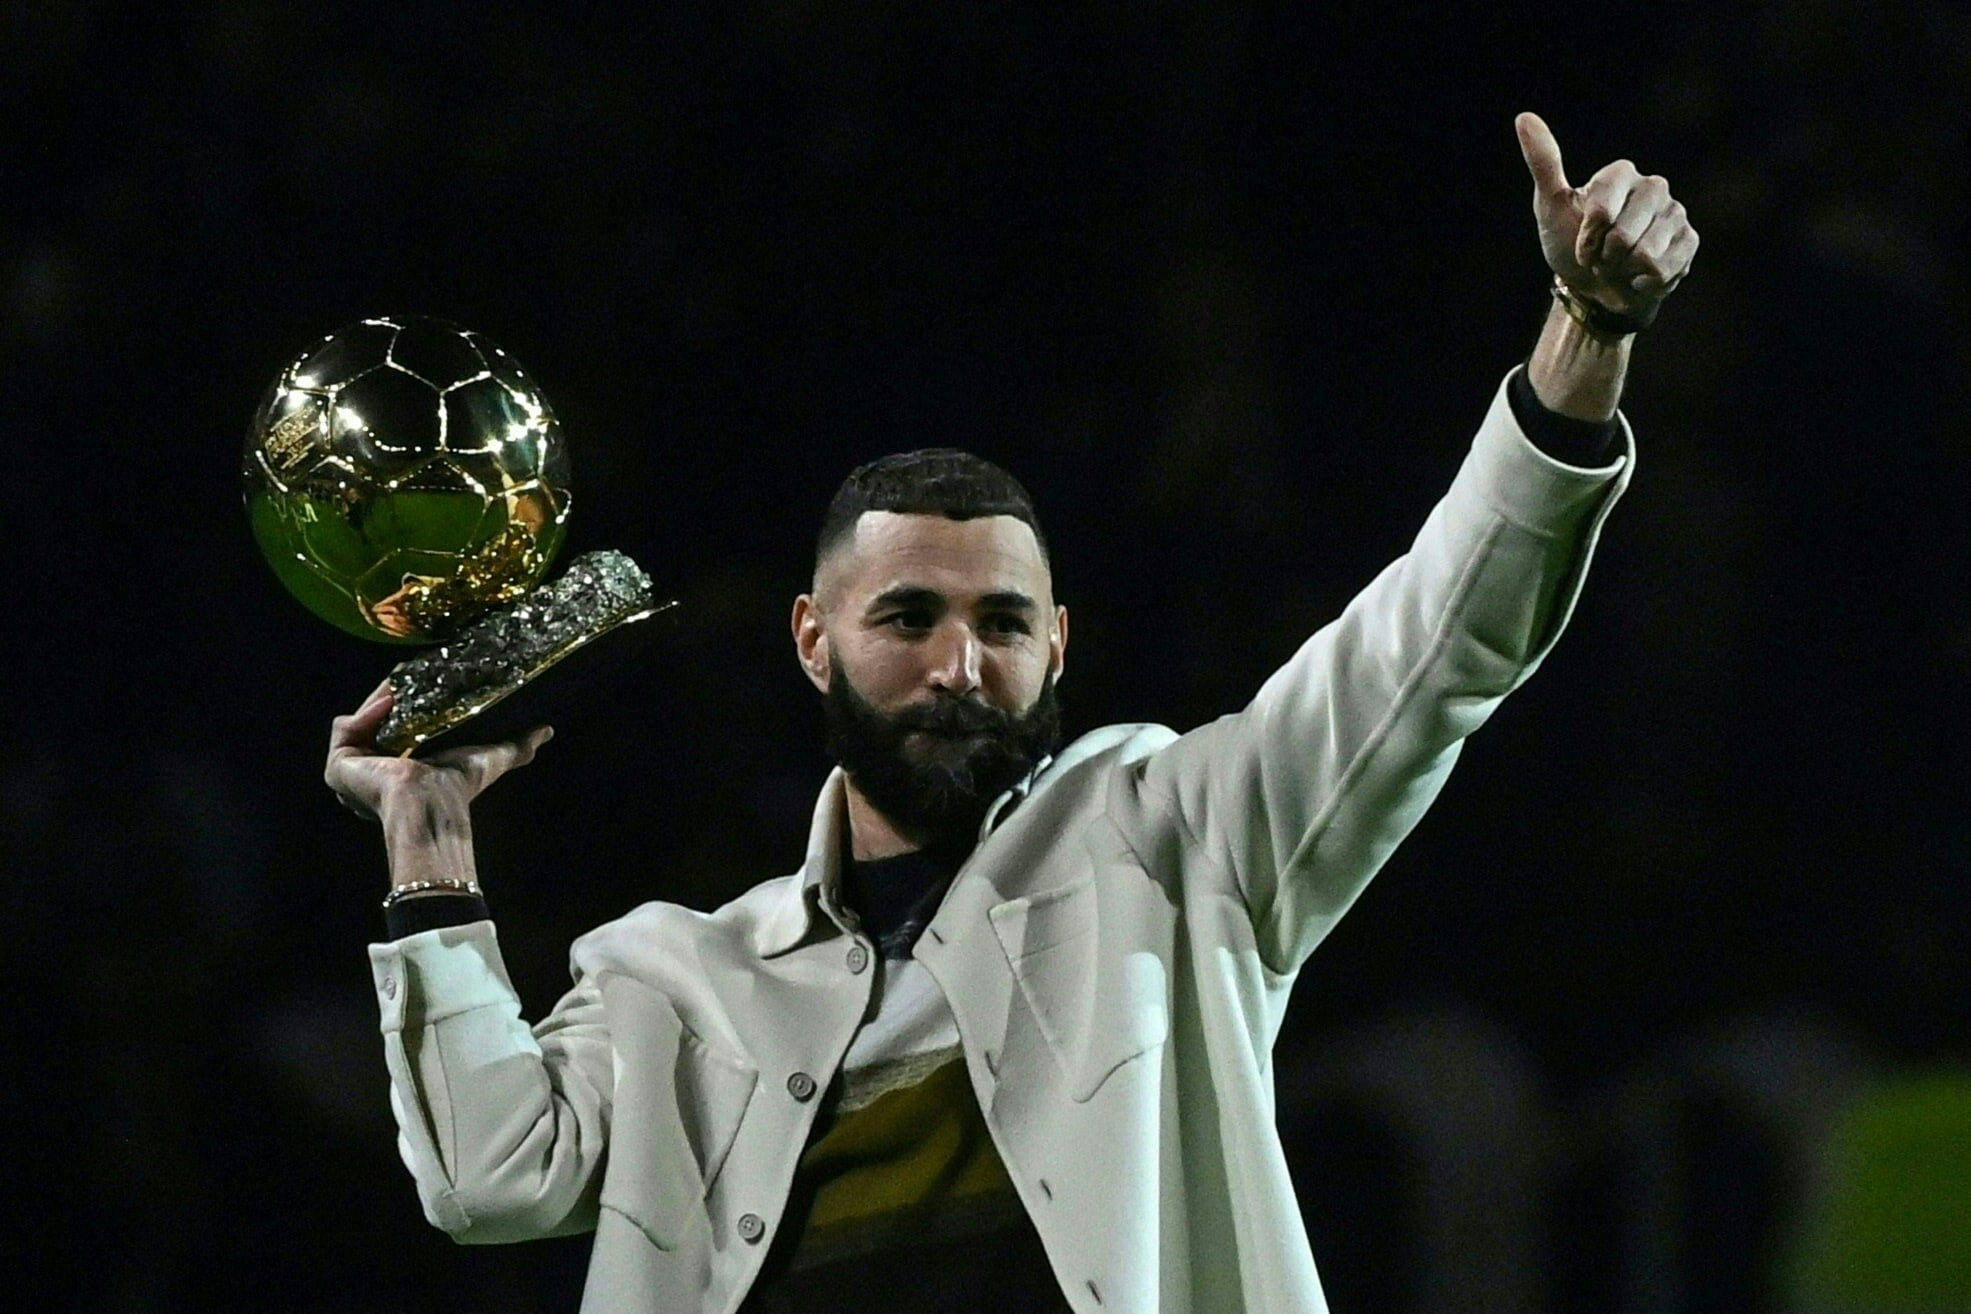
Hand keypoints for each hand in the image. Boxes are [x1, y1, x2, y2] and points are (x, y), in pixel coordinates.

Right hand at [324, 677, 552, 825]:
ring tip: (399, 681)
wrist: (430, 805)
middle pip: (378, 721)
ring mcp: (353, 770)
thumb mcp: (491, 758)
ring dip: (378, 700)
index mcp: (404, 768)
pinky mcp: (338, 767)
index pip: (401, 726)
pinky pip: (345, 728)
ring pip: (359, 721)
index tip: (425, 678)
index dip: (410, 702)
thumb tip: (546, 730)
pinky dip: (364, 712)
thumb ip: (518, 746)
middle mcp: (375, 771)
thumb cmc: (458, 788)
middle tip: (408, 673)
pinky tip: (386, 702)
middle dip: (391, 697)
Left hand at [1516, 112, 1698, 317]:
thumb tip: (1524, 118)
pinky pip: (1664, 268)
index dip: (1588, 238)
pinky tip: (1640, 276)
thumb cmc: (1569, 244)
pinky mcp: (1689, 241)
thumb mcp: (1550, 206)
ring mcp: (1675, 213)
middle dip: (1605, 257)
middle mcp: (1654, 186)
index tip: (1583, 241)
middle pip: (1624, 236)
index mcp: (1621, 173)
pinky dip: (1644, 282)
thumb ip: (1543, 163)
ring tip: (1620, 263)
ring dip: (1623, 270)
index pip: (1601, 212)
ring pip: (1646, 254)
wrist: (1594, 286)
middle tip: (1602, 255)